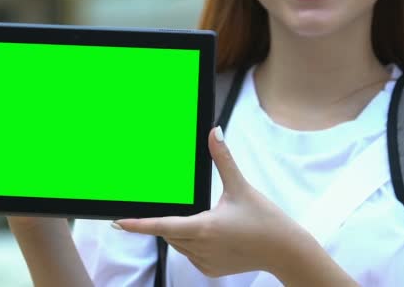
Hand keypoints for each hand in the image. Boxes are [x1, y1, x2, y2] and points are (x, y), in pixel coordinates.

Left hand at [115, 127, 305, 277]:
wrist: (284, 250)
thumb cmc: (265, 219)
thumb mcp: (241, 186)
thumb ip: (223, 159)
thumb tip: (214, 133)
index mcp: (204, 227)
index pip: (162, 226)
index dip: (138, 225)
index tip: (118, 222)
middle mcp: (201, 248)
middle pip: (169, 233)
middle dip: (168, 220)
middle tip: (183, 208)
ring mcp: (206, 262)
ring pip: (179, 245)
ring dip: (180, 232)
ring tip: (205, 220)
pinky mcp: (212, 270)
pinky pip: (191, 255)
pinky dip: (192, 244)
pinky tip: (212, 235)